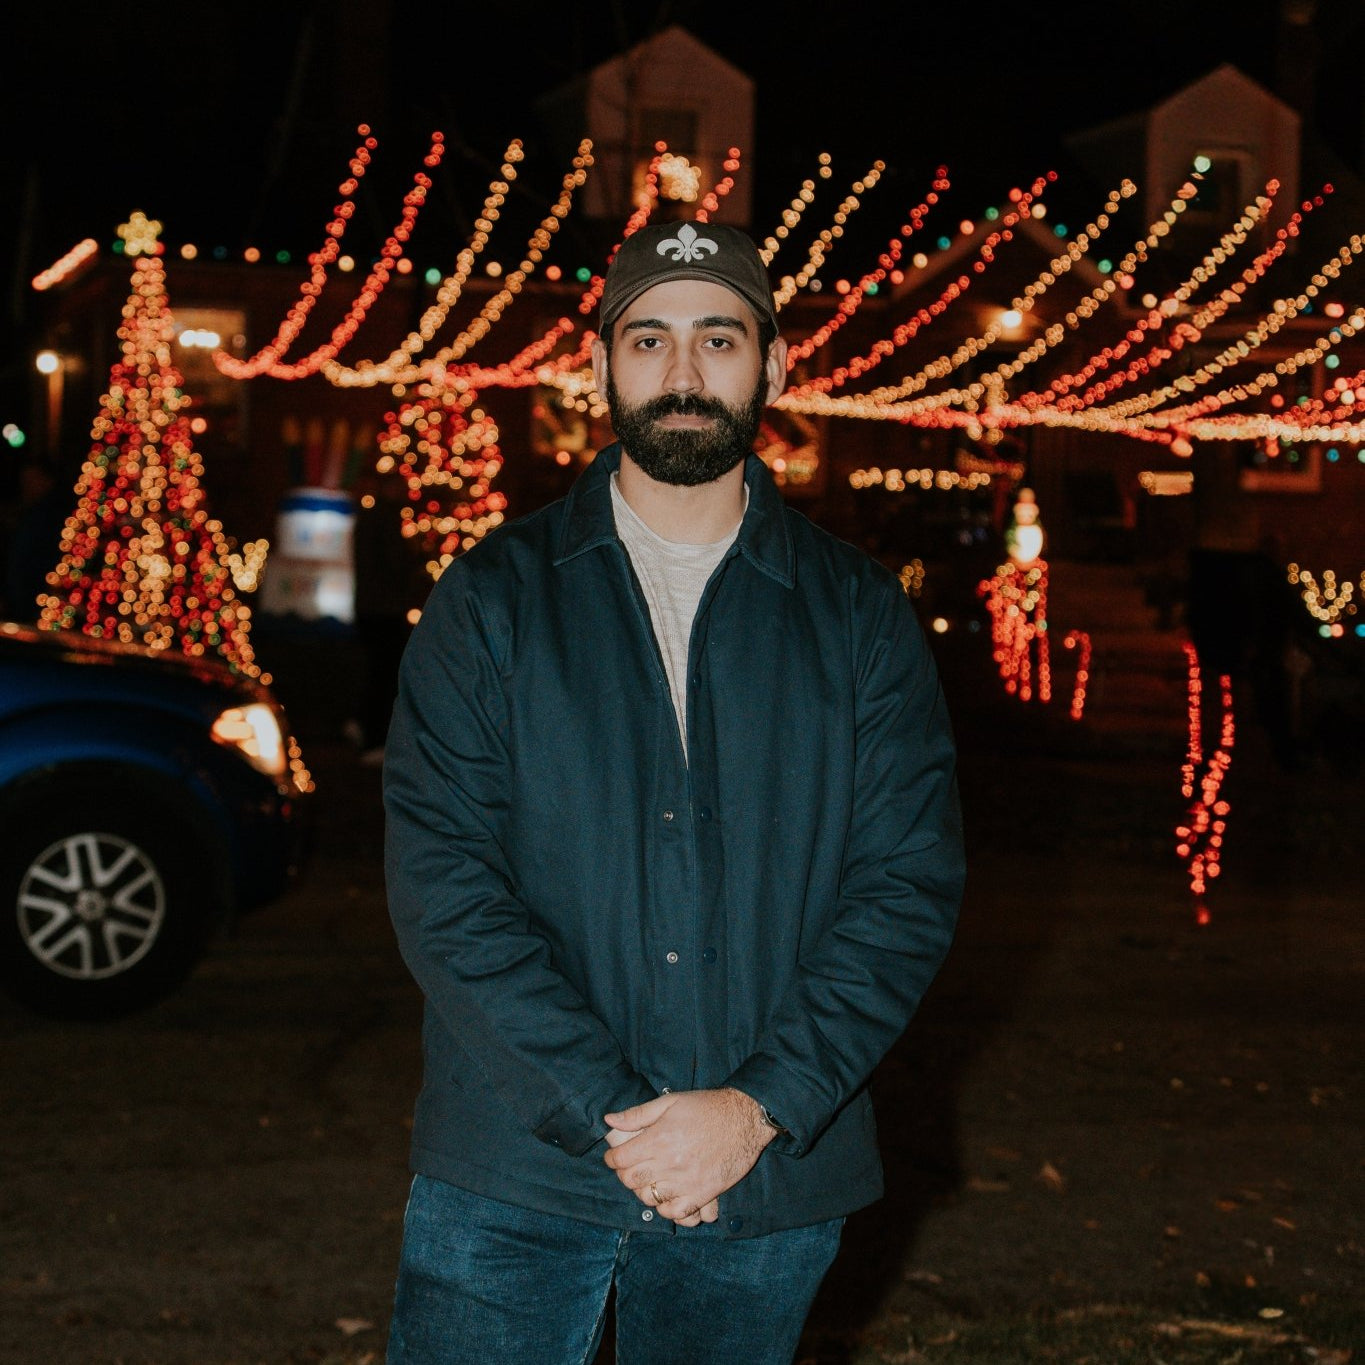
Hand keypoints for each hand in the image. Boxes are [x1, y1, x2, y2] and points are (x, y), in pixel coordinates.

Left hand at [602, 1088, 772, 1225]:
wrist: (744, 1118)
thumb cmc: (707, 1107)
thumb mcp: (670, 1102)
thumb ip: (638, 1114)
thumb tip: (610, 1120)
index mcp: (659, 1139)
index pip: (621, 1159)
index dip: (612, 1159)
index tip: (613, 1157)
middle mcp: (670, 1163)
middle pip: (632, 1181)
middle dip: (624, 1175)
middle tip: (629, 1169)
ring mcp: (687, 1181)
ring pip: (650, 1199)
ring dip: (644, 1191)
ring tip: (648, 1181)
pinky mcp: (703, 1193)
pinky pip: (676, 1213)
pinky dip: (666, 1209)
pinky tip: (667, 1197)